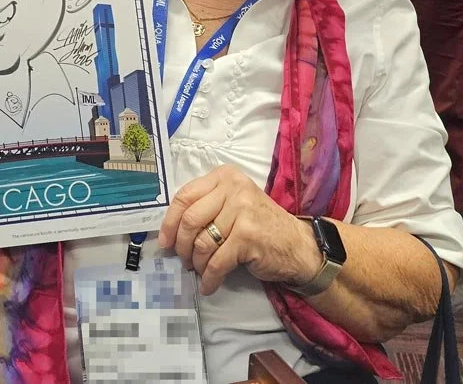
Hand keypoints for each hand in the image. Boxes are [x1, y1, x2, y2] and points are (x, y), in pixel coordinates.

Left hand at [157, 165, 320, 295]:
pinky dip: (209, 278)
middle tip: (184, 260)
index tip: (164, 241)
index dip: (169, 222)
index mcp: (225, 176)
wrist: (297, 245)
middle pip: (190, 220)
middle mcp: (233, 188)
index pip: (184, 196)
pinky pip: (216, 262)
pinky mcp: (247, 236)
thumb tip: (170, 231)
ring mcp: (242, 211)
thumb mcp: (232, 203)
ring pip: (202, 243)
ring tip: (199, 271)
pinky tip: (209, 285)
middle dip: (181, 246)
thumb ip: (205, 206)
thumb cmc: (259, 225)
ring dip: (196, 263)